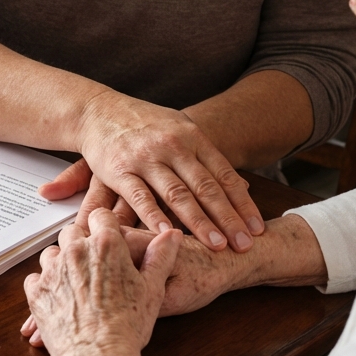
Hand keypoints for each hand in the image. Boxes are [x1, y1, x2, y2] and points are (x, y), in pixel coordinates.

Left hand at [21, 223, 240, 344]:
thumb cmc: (128, 325)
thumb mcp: (153, 289)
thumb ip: (160, 257)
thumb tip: (174, 235)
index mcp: (106, 244)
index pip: (101, 217)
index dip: (105, 227)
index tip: (108, 239)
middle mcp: (75, 250)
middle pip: (72, 232)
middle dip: (81, 243)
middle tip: (94, 266)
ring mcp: (52, 269)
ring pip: (52, 253)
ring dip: (61, 262)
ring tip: (76, 284)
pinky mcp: (36, 291)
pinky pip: (34, 277)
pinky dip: (44, 284)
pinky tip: (58, 298)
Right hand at [41, 92, 264, 251]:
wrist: (98, 110)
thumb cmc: (144, 124)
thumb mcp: (180, 129)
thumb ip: (207, 157)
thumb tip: (242, 185)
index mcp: (192, 137)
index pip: (224, 174)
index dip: (242, 203)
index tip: (257, 227)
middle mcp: (172, 146)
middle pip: (206, 187)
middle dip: (228, 218)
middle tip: (245, 244)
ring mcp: (145, 158)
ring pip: (178, 195)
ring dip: (199, 222)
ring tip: (217, 245)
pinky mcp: (119, 170)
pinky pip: (140, 197)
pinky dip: (155, 217)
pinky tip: (168, 235)